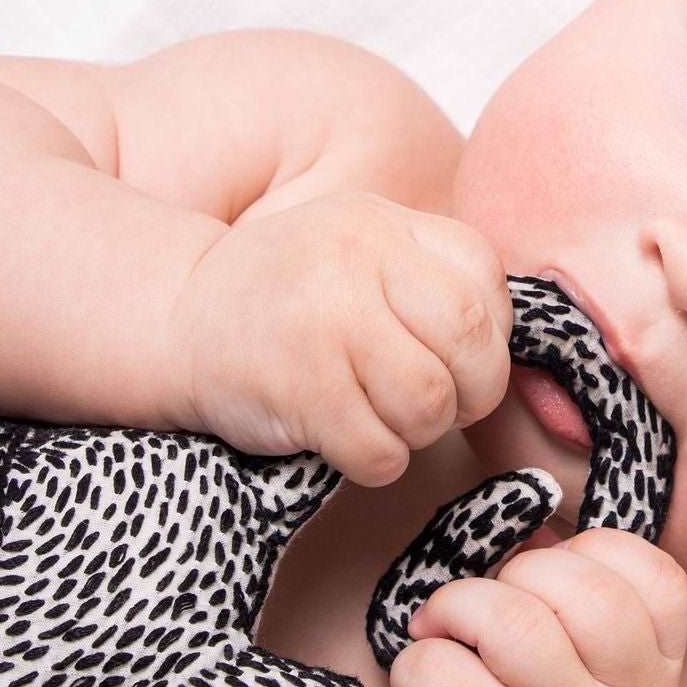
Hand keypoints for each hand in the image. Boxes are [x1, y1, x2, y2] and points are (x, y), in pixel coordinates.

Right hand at [173, 191, 512, 482]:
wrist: (177, 316)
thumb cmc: (288, 297)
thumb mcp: (360, 250)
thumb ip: (433, 277)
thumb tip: (509, 346)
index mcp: (384, 225)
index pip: (485, 284)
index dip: (489, 338)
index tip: (456, 358)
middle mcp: (357, 261)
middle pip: (470, 344)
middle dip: (471, 392)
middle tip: (436, 404)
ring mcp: (325, 322)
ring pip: (429, 404)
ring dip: (417, 431)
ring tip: (379, 416)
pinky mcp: (297, 388)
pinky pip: (380, 450)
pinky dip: (375, 460)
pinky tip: (343, 438)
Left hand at [386, 530, 686, 686]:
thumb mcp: (599, 681)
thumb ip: (584, 604)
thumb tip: (528, 532)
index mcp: (659, 674)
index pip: (658, 576)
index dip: (592, 556)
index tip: (553, 588)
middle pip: (580, 586)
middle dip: (515, 577)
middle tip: (487, 614)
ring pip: (509, 618)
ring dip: (455, 611)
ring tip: (446, 639)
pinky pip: (439, 668)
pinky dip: (415, 666)